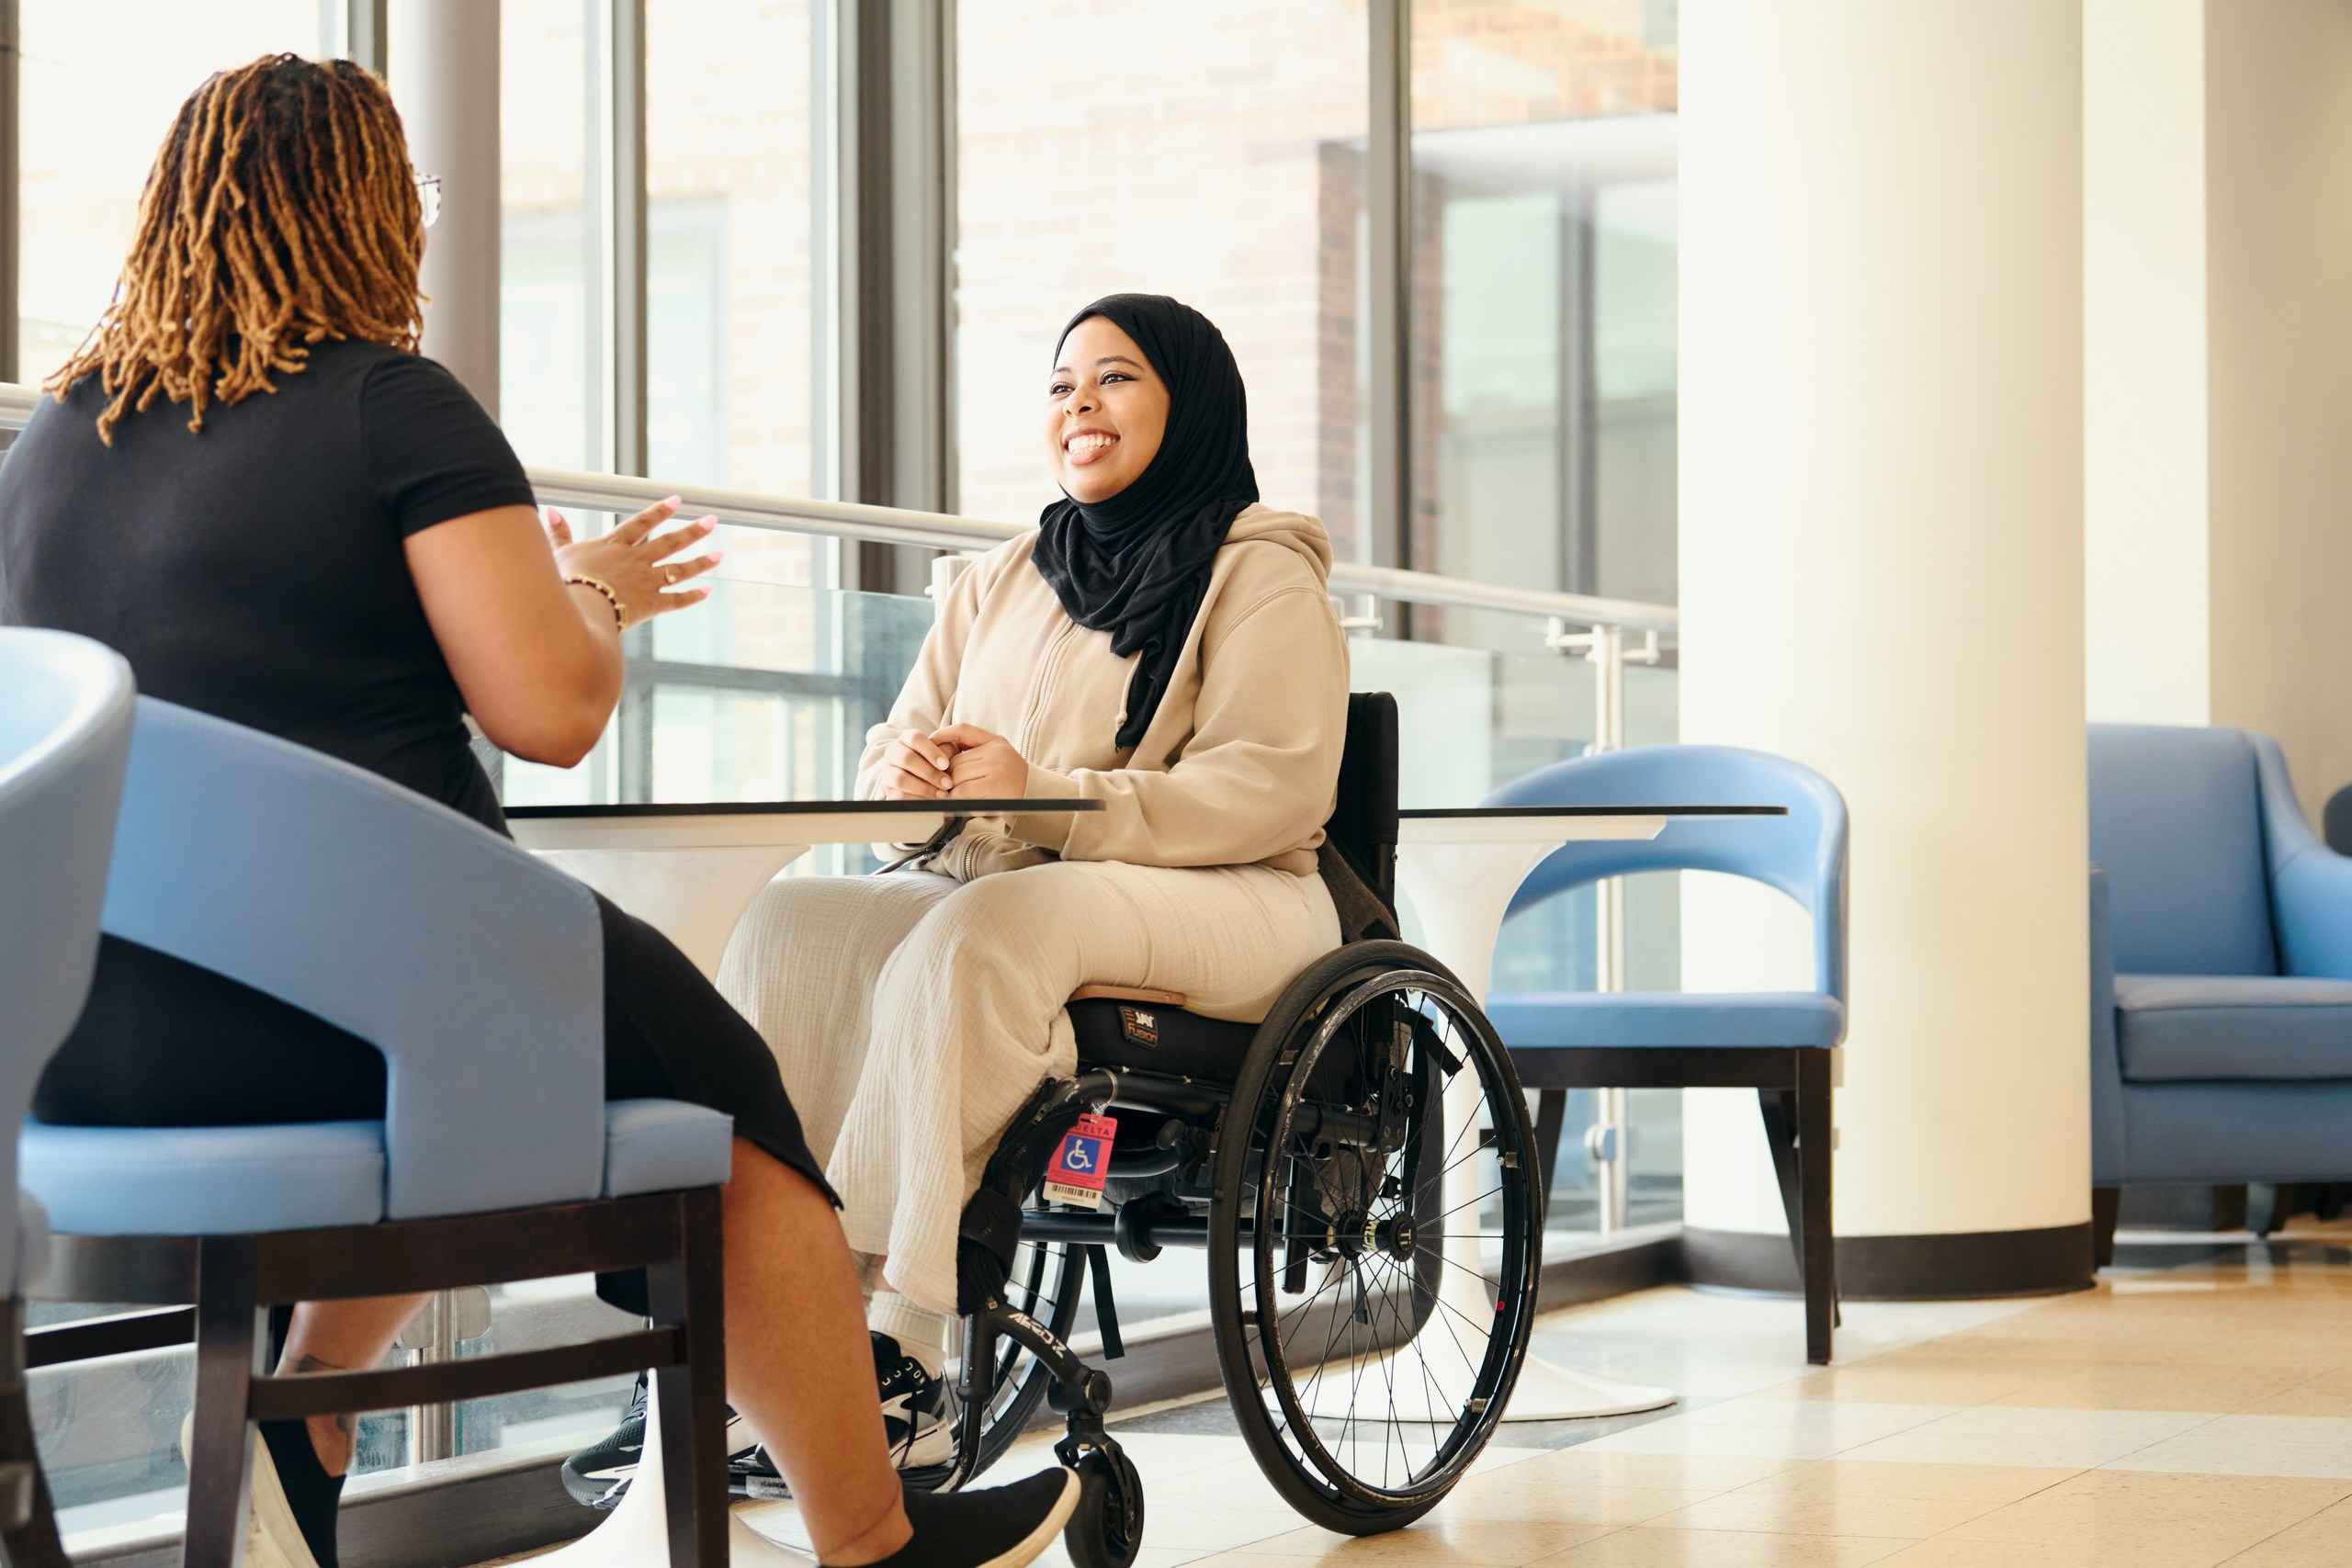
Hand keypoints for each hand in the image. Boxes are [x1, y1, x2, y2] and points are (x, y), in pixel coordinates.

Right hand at [549, 497, 721, 627]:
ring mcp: (647, 581)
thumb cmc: (565, 581)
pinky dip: (692, 596)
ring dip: (701, 561)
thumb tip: (550, 511)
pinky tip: (708, 591)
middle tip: (713, 520)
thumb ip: (559, 533)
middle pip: (670, 542)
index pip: (642, 523)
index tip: (677, 500)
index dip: (660, 511)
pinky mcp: (651, 605)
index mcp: (616, 546)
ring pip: (679, 569)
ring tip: (720, 554)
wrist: (579, 606)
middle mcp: (637, 560)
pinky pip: (676, 600)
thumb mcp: (560, 553)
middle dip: (693, 530)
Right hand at [877, 727, 957, 799]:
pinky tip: (931, 801)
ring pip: (901, 778)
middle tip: (947, 783)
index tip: (945, 765)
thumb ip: (947, 750)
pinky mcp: (888, 789)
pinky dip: (917, 799)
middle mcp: (893, 752)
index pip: (915, 738)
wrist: (924, 782)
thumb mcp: (944, 753)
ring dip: (924, 788)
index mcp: (906, 739)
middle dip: (930, 773)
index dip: (931, 751)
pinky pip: (899, 795)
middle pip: (906, 758)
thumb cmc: (937, 764)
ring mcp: (887, 770)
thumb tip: (949, 751)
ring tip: (941, 794)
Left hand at [931, 724, 1027, 800]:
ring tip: (952, 797)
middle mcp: (996, 752)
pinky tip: (954, 804)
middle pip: (955, 760)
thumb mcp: (997, 756)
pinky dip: (953, 798)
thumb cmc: (1010, 780)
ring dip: (949, 789)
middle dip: (946, 775)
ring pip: (956, 775)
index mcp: (996, 742)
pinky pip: (961, 791)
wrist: (1034, 797)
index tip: (930, 741)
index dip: (943, 735)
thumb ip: (975, 749)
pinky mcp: (993, 786)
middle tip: (944, 786)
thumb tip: (940, 751)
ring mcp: (995, 768)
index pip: (962, 730)